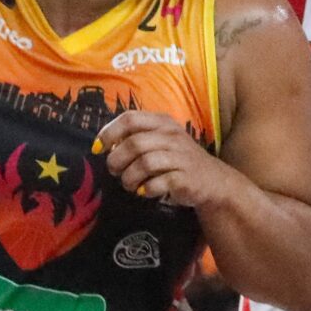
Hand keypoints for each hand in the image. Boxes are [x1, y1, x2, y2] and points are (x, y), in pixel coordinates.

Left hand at [98, 109, 230, 208]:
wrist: (212, 180)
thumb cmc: (177, 159)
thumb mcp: (160, 140)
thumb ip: (135, 137)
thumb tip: (103, 145)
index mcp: (163, 122)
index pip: (130, 119)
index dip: (109, 132)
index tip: (98, 148)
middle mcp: (172, 136)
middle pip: (134, 144)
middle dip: (117, 160)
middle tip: (114, 171)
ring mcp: (180, 157)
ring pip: (144, 164)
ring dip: (129, 178)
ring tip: (129, 184)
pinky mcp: (184, 179)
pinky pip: (156, 183)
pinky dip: (145, 189)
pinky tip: (144, 191)